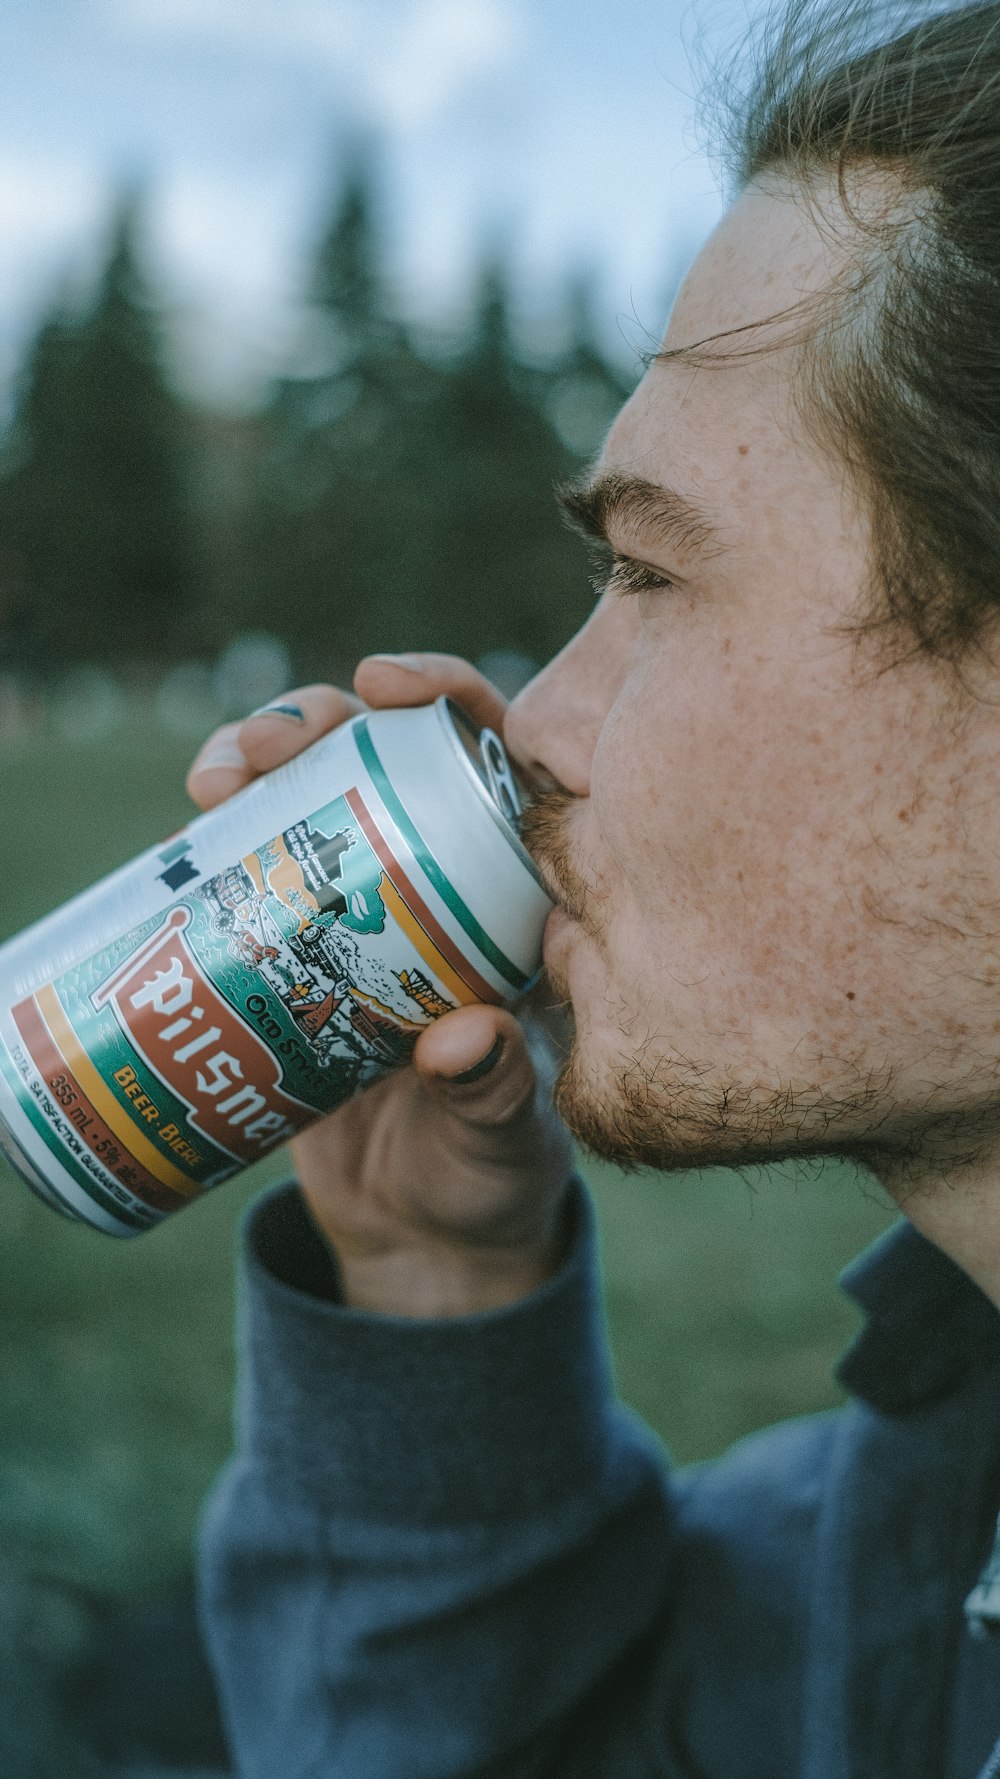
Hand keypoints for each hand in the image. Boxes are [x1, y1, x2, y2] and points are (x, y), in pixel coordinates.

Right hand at [187, 654, 574, 1316]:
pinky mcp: (293, 954)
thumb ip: (499, 1093)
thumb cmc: (490, 1179)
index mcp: (516, 900)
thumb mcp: (504, 1138)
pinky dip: (214, 846)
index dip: (443, 697)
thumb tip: (464, 1039)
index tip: (381, 686)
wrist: (419, 1237)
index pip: (491, 760)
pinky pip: (254, 874)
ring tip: (209, 786)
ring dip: (253, 765)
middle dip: (314, 726)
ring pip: (308, 801)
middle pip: (380, 760)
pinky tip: (181, 841)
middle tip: (256, 753)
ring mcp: (360, 915)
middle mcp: (441, 888)